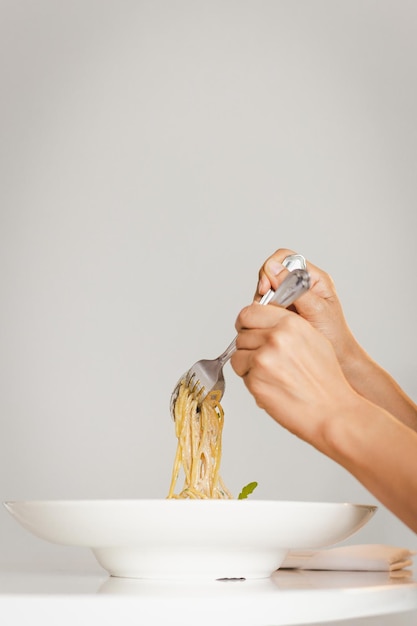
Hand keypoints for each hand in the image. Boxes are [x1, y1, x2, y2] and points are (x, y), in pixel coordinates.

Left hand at [231, 302, 357, 449]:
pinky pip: (242, 376)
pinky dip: (253, 382)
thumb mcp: (313, 339)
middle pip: (241, 335)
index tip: (249, 331)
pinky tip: (273, 387)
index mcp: (290, 323)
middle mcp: (275, 337)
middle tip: (265, 360)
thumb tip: (264, 323)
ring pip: (238, 355)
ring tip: (272, 375)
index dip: (247, 324)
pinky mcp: (256, 380)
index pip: (249, 312)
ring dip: (248, 365)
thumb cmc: (326, 380)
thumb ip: (286, 327)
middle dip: (249, 347)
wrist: (333, 411)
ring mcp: (263, 359)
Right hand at [255, 248, 356, 367]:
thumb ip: (295, 288)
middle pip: (271, 273)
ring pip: (265, 291)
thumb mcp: (317, 309)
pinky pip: (264, 307)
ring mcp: (289, 299)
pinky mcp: (282, 313)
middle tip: (265, 304)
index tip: (267, 287)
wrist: (338, 360)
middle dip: (265, 288)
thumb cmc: (334, 336)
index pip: (285, 258)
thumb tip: (272, 268)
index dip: (272, 268)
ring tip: (271, 319)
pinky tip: (269, 325)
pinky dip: (262, 314)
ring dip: (263, 303)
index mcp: (313, 278)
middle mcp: (300, 285)